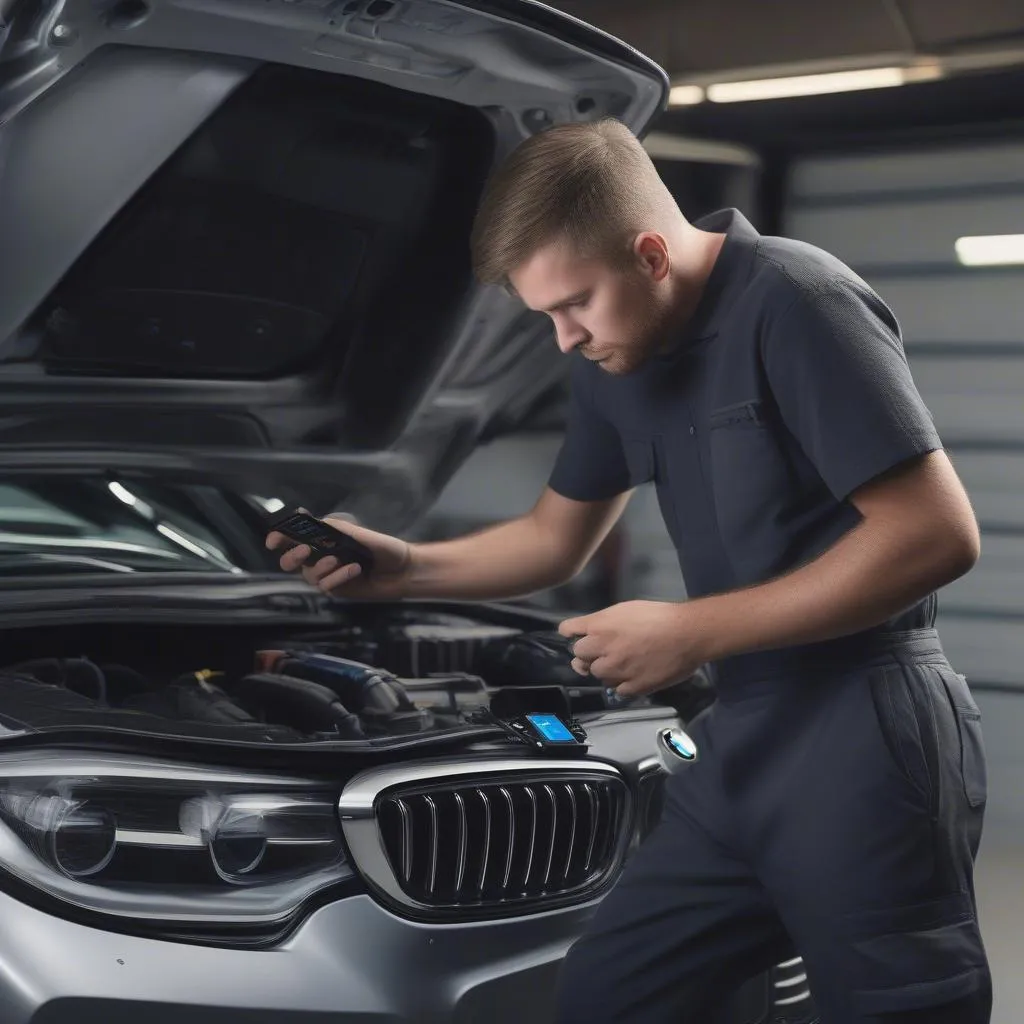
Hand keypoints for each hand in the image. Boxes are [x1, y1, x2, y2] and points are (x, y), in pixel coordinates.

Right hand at [266, 511, 412, 598]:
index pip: (294, 539)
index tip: (274, 540)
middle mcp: (321, 557)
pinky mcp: (338, 590)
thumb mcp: (361, 534)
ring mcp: (328, 575)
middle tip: (306, 550)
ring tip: (338, 560)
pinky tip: (354, 570)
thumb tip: (317, 523)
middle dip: (293, 556)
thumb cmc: (384, 548)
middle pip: (290, 562)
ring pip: (308, 576)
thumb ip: (338, 529)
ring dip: (321, 567)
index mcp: (324, 540)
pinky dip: (338, 578)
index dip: (280, 538)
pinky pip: (327, 586)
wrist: (403, 570)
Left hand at [558, 600, 707, 696]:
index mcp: (599, 626)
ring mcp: (616, 670)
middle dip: (587, 653)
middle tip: (603, 651)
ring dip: (604, 670)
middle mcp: (602, 649)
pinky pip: (616, 689)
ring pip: (596, 674)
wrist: (688, 634)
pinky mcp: (632, 687)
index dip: (571, 632)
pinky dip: (621, 684)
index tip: (576, 635)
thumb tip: (592, 630)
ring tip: (622, 663)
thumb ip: (604, 621)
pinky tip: (633, 675)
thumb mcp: (626, 609)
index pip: (566, 630)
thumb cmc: (659, 616)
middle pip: (578, 655)